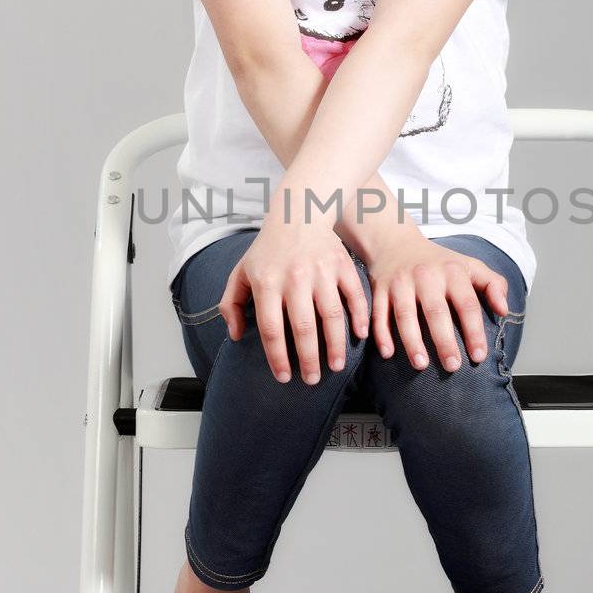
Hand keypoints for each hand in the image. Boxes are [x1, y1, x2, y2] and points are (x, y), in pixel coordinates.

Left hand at [219, 218, 370, 384]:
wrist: (298, 212)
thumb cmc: (267, 249)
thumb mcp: (241, 272)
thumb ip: (232, 304)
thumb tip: (235, 335)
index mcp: (267, 283)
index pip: (272, 329)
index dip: (278, 358)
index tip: (285, 377)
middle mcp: (294, 278)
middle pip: (303, 328)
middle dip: (308, 359)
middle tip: (312, 380)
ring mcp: (321, 271)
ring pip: (331, 316)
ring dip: (335, 345)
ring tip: (335, 367)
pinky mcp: (342, 265)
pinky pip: (354, 295)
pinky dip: (360, 317)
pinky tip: (360, 336)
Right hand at [366, 236, 509, 371]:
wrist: (396, 242)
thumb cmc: (440, 263)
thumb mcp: (470, 266)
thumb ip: (493, 285)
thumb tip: (504, 310)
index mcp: (452, 272)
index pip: (467, 304)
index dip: (474, 331)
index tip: (479, 356)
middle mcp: (426, 276)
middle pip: (436, 311)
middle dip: (444, 341)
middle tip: (452, 367)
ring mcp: (401, 282)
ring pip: (405, 315)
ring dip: (412, 342)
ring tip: (421, 366)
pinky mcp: (380, 289)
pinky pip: (379, 314)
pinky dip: (381, 334)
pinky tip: (387, 354)